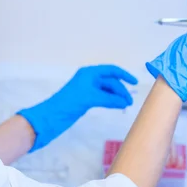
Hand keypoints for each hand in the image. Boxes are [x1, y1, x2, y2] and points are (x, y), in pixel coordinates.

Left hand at [17, 65, 137, 151]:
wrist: (52, 116)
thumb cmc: (69, 103)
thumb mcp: (90, 98)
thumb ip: (109, 99)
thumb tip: (125, 102)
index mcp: (89, 73)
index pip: (111, 70)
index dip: (124, 75)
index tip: (135, 83)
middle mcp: (89, 79)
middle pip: (110, 81)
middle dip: (121, 90)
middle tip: (129, 103)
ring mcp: (88, 89)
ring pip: (107, 90)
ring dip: (117, 97)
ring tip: (125, 106)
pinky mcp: (86, 100)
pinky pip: (103, 98)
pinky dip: (111, 101)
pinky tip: (117, 106)